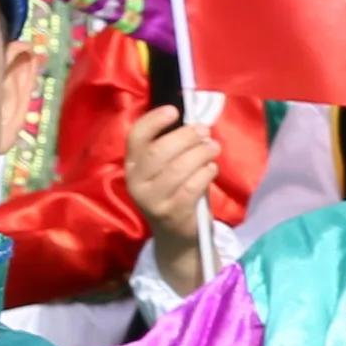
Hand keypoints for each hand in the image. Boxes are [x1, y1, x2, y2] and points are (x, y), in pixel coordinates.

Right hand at [126, 105, 219, 250]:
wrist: (175, 234)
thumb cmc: (174, 191)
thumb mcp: (164, 168)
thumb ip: (172, 146)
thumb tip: (194, 123)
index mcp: (131, 165)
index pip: (136, 137)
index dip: (154, 120)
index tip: (174, 111)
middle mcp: (136, 182)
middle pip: (159, 151)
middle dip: (186, 137)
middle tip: (205, 131)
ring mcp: (152, 200)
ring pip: (178, 168)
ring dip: (200, 153)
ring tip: (213, 148)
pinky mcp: (172, 213)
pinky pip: (191, 187)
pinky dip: (205, 173)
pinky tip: (212, 168)